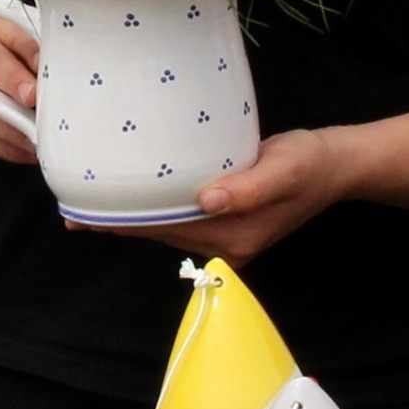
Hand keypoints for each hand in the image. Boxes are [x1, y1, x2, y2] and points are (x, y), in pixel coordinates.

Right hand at [0, 12, 41, 167]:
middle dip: (14, 85)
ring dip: (13, 127)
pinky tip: (29, 152)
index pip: (8, 34)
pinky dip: (6, 148)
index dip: (27, 50)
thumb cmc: (3, 54)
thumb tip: (68, 69)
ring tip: (41, 137)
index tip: (44, 65)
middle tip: (36, 102)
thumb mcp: (18, 39)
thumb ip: (38, 48)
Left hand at [99, 128, 352, 262]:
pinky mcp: (227, 224)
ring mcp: (227, 239)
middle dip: (119, 226)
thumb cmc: (310, 163)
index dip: (125, 225)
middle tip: (72, 213)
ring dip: (132, 221)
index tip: (86, 218)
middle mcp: (226, 245)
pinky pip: (181, 221)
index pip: (167, 230)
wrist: (336, 167)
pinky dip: (154, 213)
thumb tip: (206, 201)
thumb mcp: (284, 169)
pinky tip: (134, 201)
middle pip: (161, 235)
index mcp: (235, 236)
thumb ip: (247, 188)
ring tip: (91, 209)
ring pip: (167, 230)